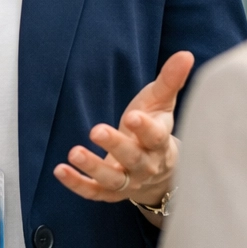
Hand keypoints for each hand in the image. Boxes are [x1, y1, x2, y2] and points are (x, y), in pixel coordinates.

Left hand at [53, 51, 192, 208]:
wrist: (158, 171)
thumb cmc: (156, 128)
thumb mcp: (162, 103)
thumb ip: (170, 80)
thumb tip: (186, 54)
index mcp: (161, 143)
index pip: (156, 137)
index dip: (146, 128)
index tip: (134, 116)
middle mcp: (147, 165)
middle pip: (133, 159)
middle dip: (115, 145)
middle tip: (96, 130)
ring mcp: (129, 182)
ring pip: (113, 180)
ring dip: (93, 167)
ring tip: (74, 152)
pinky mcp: (111, 192)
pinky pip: (94, 192)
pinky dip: (77, 184)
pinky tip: (60, 170)